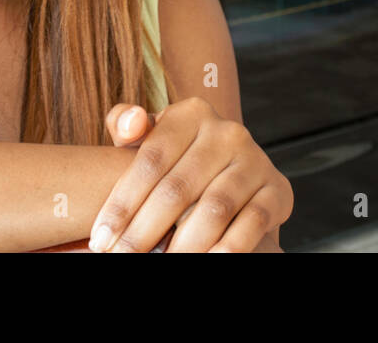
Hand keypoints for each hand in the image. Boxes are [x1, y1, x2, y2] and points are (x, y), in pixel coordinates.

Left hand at [90, 97, 292, 252]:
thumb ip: (127, 124)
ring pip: (213, 211)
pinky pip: (250, 225)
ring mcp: (255, 161)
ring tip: (159, 264)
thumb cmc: (177, 157)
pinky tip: (204, 261)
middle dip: (143, 232)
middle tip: (122, 257)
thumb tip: (130, 123)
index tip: (100, 238)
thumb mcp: (151, 135)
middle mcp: (227, 132)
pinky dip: (226, 249)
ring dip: (182, 246)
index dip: (122, 203)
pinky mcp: (277, 191)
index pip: (150, 160)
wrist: (234, 169)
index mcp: (192, 113)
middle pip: (177, 189)